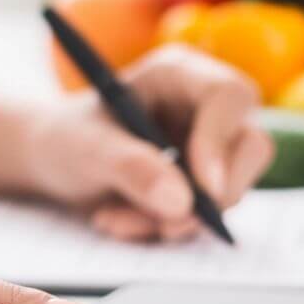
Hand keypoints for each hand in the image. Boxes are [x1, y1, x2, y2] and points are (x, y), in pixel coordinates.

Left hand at [0, 45, 273, 240]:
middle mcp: (205, 107)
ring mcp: (210, 148)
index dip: (221, 142)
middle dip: (214, 195)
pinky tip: (122, 222)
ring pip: (230, 190)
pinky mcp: (204, 185)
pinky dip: (166, 230)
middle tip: (166, 225)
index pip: (229, 96)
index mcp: (179, 74)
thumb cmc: (65, 137)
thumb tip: (181, 204)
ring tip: (114, 219)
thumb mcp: (84, 147)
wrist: (52, 161)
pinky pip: (207, 216)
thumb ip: (130, 166)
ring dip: (176, 221)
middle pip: (251, 145)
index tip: (202, 190)